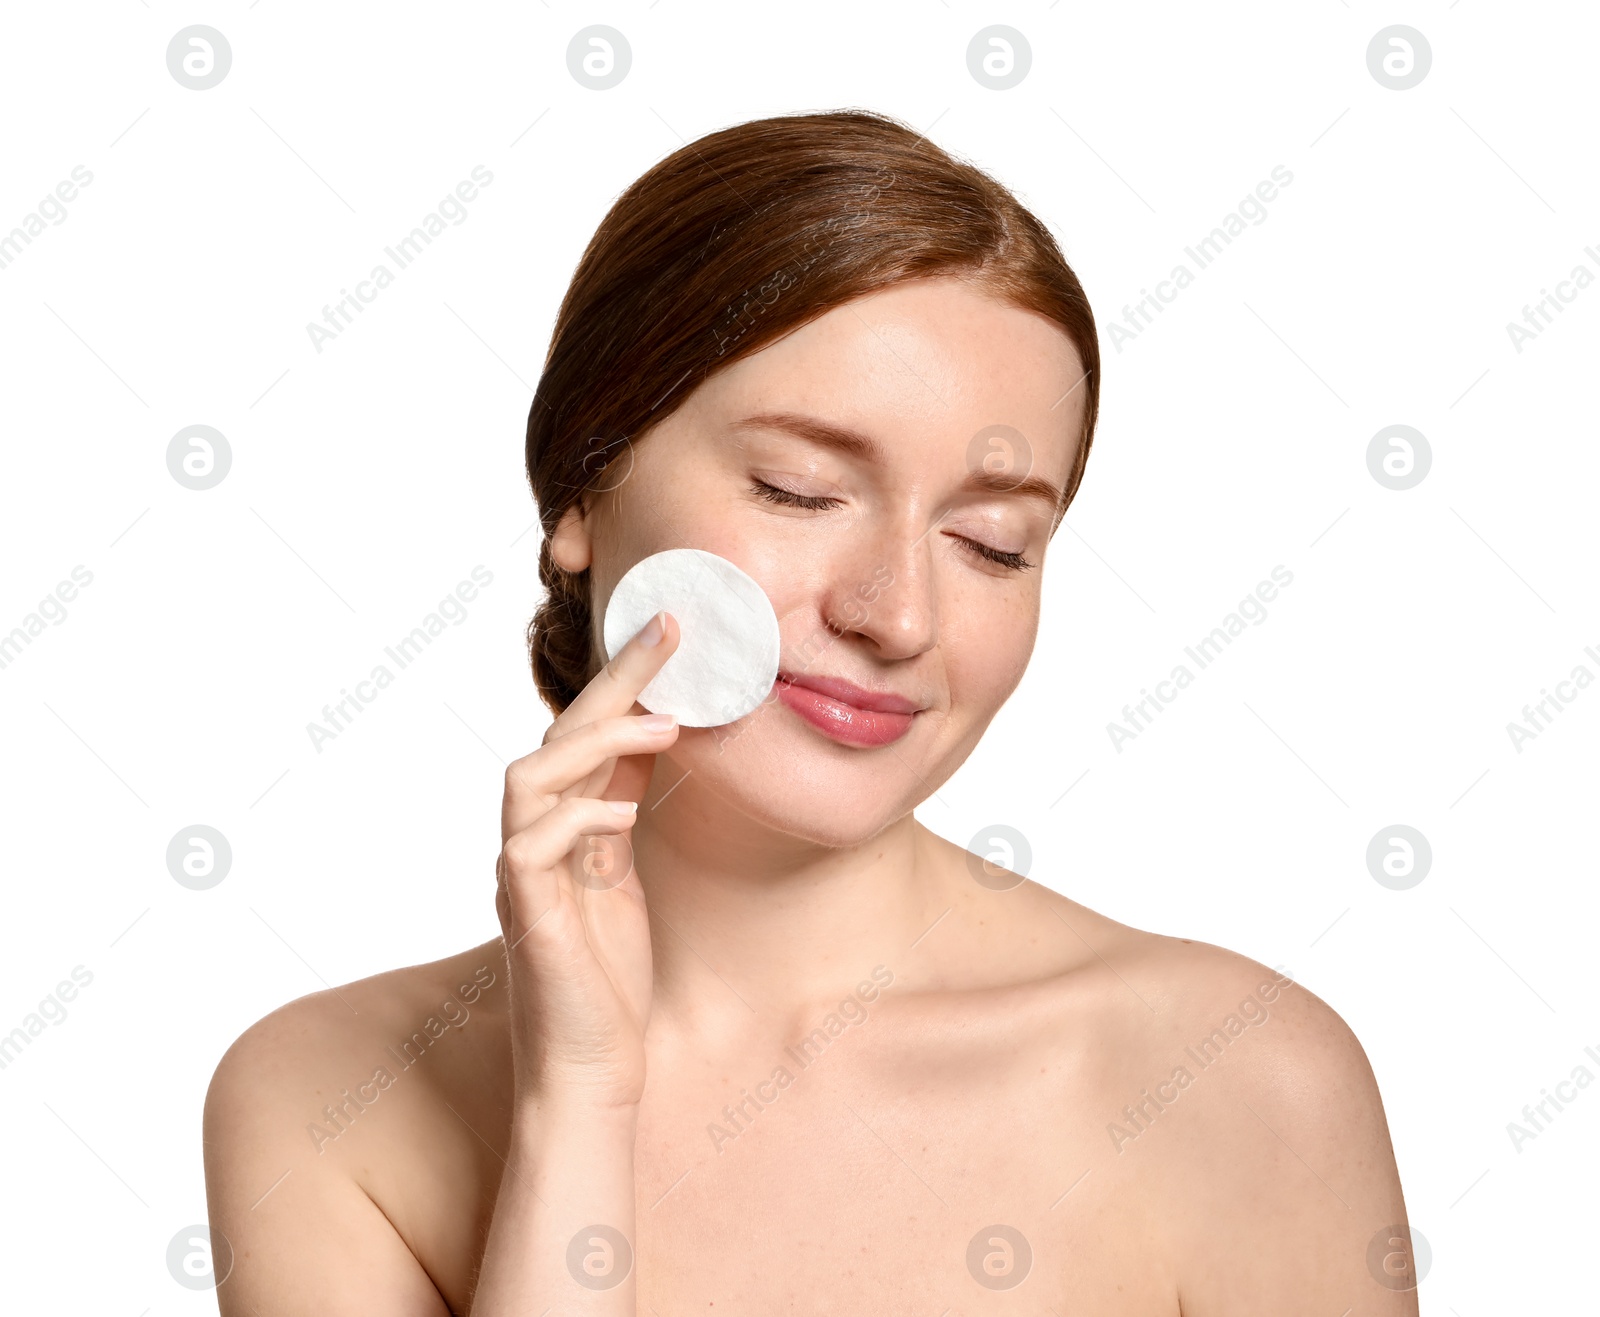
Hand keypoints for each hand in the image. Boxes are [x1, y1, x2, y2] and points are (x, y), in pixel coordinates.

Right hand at [495, 610, 680, 1111]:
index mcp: (557, 828)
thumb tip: (653, 739)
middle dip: (614, 678)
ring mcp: (521, 878)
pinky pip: (531, 848)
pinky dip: (577, 818)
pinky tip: (625, 812)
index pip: (583, 734)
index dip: (622, 680)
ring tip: (667, 725)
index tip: (671, 631)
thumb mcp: (623, 876)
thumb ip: (619, 811)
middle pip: (555, 736)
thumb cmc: (606, 980)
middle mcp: (529, 841)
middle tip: (669, 631)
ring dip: (595, 741)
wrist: (589, 1072)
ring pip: (528, 777)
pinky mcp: (526, 919)